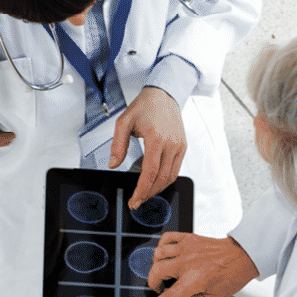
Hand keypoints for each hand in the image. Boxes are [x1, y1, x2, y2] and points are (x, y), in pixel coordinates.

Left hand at [111, 85, 186, 207]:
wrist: (164, 95)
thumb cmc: (145, 106)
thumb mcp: (124, 122)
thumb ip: (117, 145)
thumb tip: (113, 164)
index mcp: (156, 139)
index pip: (150, 172)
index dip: (141, 190)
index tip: (134, 200)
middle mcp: (171, 144)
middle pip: (162, 179)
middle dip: (149, 193)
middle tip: (137, 201)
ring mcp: (179, 146)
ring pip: (171, 177)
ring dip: (158, 189)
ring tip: (145, 193)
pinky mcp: (183, 147)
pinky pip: (176, 169)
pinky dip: (166, 179)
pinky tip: (155, 182)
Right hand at [139, 231, 257, 296]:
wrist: (243, 256)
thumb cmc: (231, 275)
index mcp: (193, 281)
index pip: (168, 296)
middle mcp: (187, 263)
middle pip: (156, 272)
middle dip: (153, 284)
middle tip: (160, 288)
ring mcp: (186, 249)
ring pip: (158, 254)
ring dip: (156, 265)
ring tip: (164, 271)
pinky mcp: (188, 238)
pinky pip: (166, 238)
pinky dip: (162, 245)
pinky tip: (166, 253)